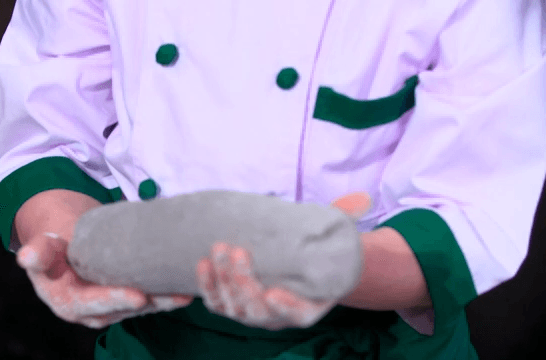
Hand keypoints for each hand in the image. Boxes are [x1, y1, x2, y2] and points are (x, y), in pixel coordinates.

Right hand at [17, 232, 192, 328]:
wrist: (64, 249)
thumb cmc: (54, 246)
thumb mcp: (43, 248)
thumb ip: (39, 253)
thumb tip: (26, 256)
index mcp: (70, 303)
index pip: (97, 303)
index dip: (117, 300)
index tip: (138, 296)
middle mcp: (95, 311)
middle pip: (128, 308)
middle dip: (154, 302)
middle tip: (177, 294)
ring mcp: (115, 306)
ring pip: (146, 306)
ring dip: (168, 300)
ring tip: (190, 289)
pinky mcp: (130, 298)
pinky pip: (152, 297)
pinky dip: (170, 292)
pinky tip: (190, 284)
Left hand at [196, 191, 371, 330]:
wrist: (289, 258)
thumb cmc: (312, 249)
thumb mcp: (331, 234)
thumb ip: (345, 216)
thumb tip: (363, 197)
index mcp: (308, 305)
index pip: (299, 315)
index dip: (285, 308)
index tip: (274, 292)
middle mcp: (277, 313)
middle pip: (258, 310)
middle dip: (244, 283)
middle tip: (237, 252)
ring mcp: (251, 311)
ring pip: (233, 306)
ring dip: (223, 280)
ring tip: (219, 250)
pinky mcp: (229, 303)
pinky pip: (214, 301)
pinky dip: (206, 285)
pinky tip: (202, 262)